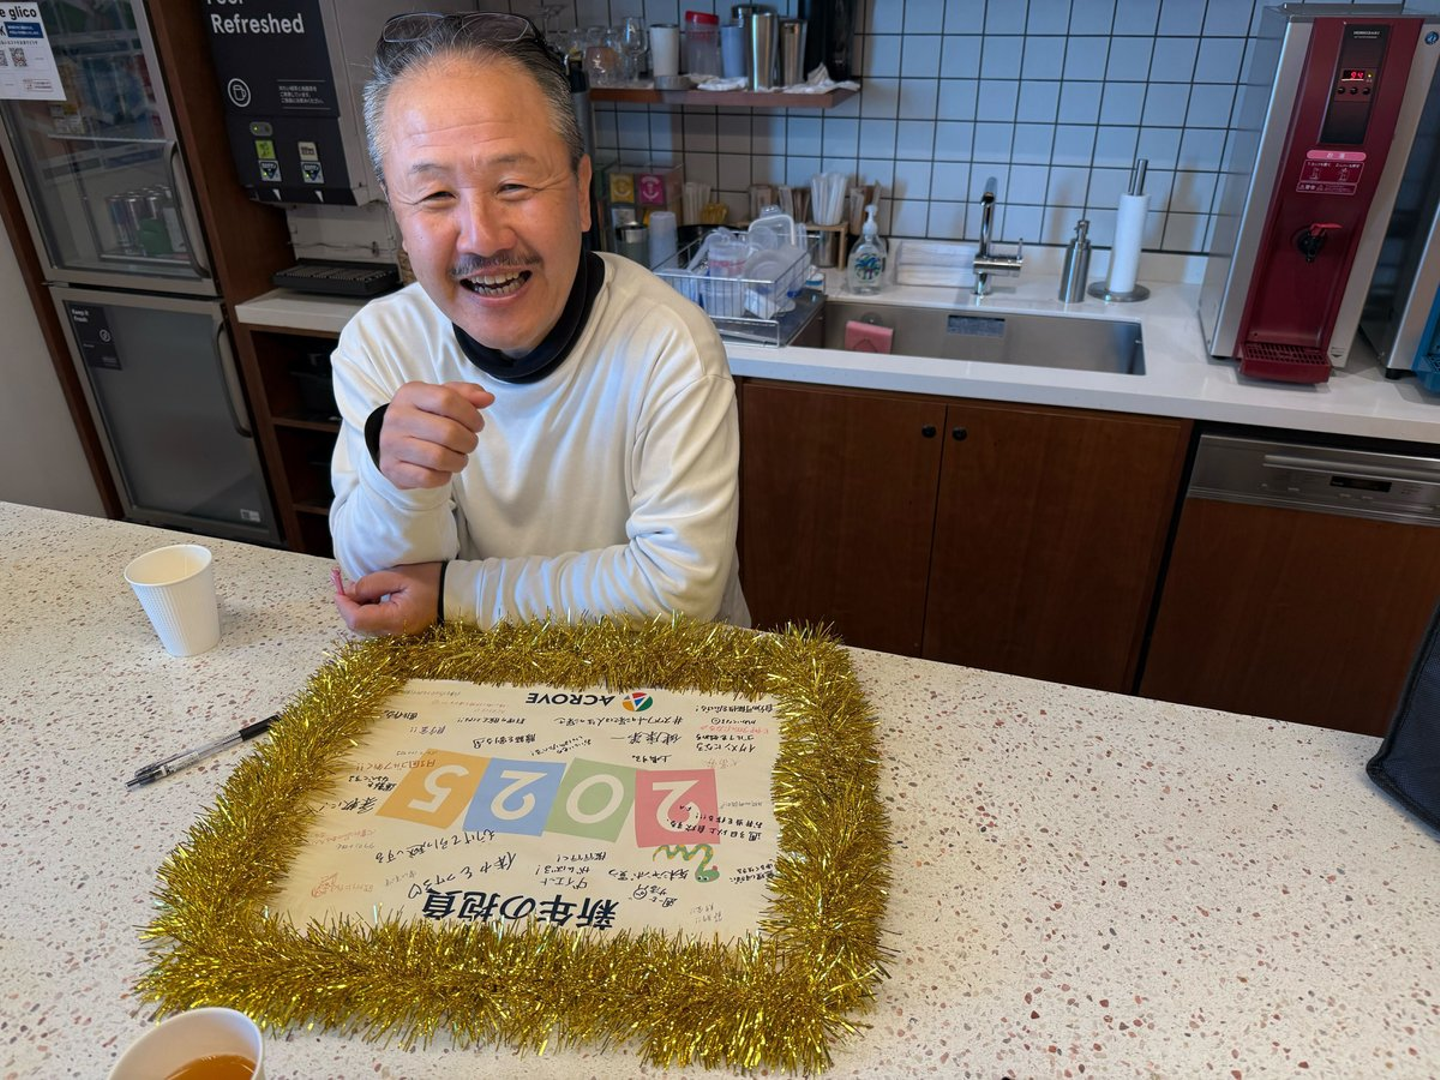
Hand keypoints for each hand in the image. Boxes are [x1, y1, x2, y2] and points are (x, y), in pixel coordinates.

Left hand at [332, 562, 442, 635]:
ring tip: (366, 589)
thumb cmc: (431, 580)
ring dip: (358, 608)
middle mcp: (394, 633)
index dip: (342, 604)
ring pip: (365, 626)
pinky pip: (376, 625)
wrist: (456, 593)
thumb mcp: (398, 575)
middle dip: (348, 606)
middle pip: (358, 626)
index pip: (356, 620)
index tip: (339, 587)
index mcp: (394, 620)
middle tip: (349, 585)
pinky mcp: (400, 632)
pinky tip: (376, 597)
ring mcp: (397, 635)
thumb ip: (371, 584)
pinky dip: (369, 611)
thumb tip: (349, 591)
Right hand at [379, 380, 494, 489]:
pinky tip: (443, 469)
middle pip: (448, 432)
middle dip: (469, 441)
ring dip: (458, 461)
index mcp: (410, 394)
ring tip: (458, 457)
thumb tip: (487, 398)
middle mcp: (397, 417)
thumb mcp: (442, 398)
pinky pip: (428, 478)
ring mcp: (392, 444)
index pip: (447, 399)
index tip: (477, 425)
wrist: (393, 440)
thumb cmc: (424, 417)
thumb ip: (466, 394)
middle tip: (468, 443)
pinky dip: (443, 476)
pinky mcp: (392, 469)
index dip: (471, 415)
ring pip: (439, 458)